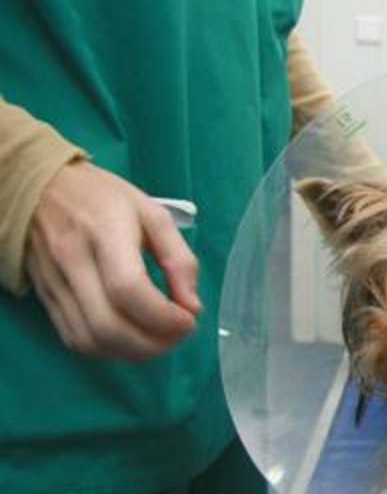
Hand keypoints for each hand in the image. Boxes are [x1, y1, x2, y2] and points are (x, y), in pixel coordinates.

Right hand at [27, 161, 200, 360]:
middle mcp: (74, 264)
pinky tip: (131, 339)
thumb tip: (192, 306)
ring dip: (132, 353)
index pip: (128, 290)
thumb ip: (178, 259)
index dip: (163, 317)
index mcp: (105, 234)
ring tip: (160, 340)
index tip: (189, 320)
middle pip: (108, 326)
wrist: (39, 189)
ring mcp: (55, 285)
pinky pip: (75, 339)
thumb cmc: (102, 197)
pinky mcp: (46, 300)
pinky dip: (108, 350)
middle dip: (152, 344)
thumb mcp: (152, 213)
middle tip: (179, 335)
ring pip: (90, 341)